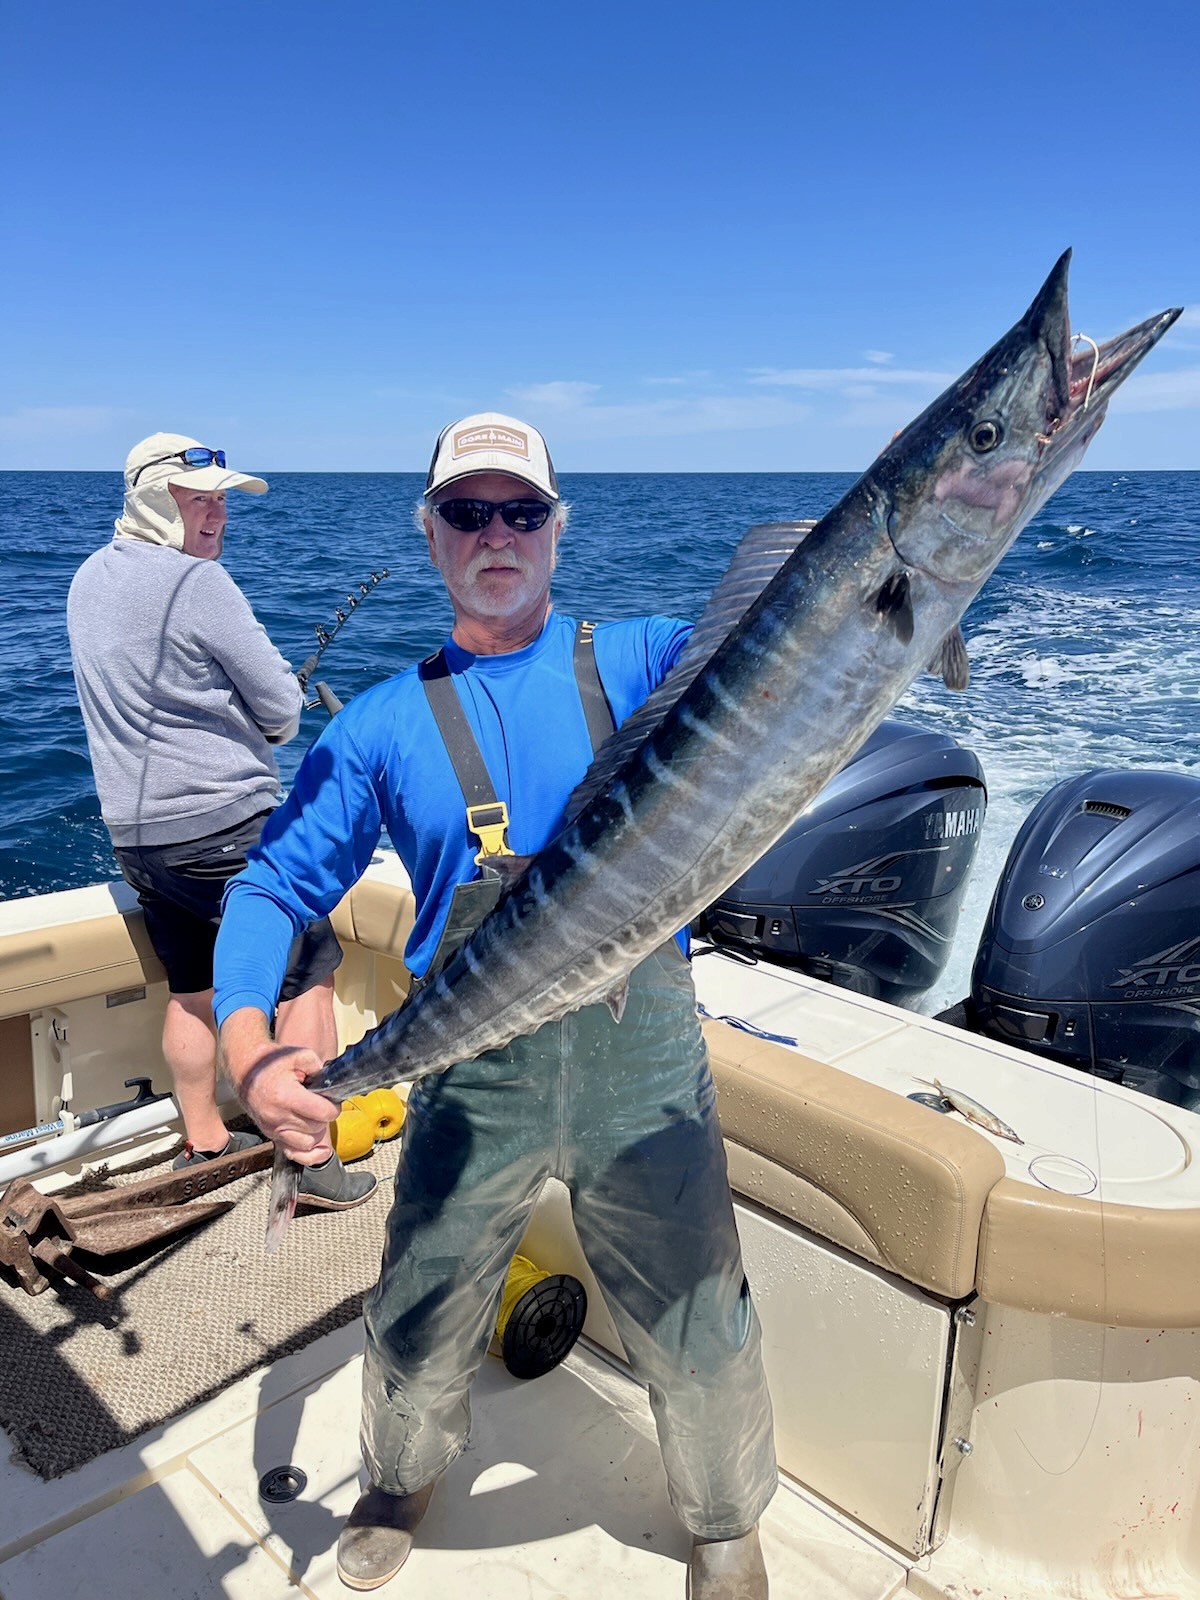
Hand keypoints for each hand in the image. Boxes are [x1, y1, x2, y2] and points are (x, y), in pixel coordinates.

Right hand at [220, 1010, 340, 1164]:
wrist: (247, 1070)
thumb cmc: (272, 1062)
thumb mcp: (300, 1055)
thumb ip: (319, 1068)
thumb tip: (332, 1085)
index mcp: (286, 1096)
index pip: (322, 1113)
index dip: (333, 1106)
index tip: (332, 1100)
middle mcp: (278, 1117)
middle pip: (316, 1128)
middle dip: (324, 1117)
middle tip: (322, 1104)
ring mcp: (273, 1129)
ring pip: (307, 1143)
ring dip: (316, 1132)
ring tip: (314, 1117)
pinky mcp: (270, 1135)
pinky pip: (293, 1154)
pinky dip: (308, 1154)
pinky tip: (319, 1148)